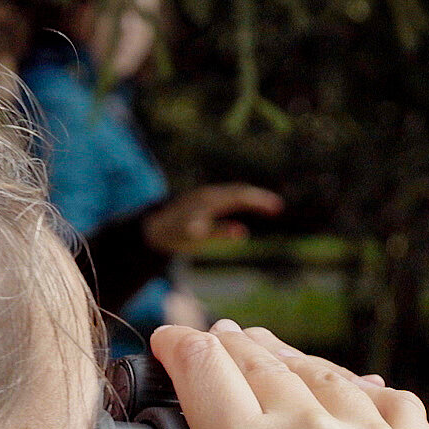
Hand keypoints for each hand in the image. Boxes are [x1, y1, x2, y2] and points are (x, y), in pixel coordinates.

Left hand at [142, 184, 283, 254]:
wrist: (151, 228)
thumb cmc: (174, 235)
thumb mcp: (196, 238)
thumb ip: (218, 233)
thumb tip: (242, 232)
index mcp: (210, 201)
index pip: (241, 196)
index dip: (260, 201)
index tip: (277, 207)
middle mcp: (208, 194)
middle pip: (239, 191)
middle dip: (259, 198)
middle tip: (278, 206)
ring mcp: (205, 196)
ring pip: (233, 192)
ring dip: (251, 197)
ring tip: (268, 206)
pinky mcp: (202, 201)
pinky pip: (226, 195)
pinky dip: (240, 199)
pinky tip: (246, 206)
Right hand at [150, 321, 428, 428]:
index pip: (202, 368)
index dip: (177, 345)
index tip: (169, 342)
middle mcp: (308, 427)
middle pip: (256, 358)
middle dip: (228, 348)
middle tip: (215, 344)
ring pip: (318, 370)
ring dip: (288, 362)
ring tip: (273, 360)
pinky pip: (382, 396)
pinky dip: (359, 391)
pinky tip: (349, 394)